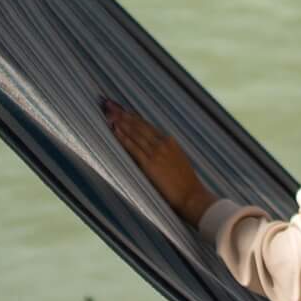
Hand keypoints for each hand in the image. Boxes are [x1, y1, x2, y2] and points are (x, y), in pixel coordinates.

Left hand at [105, 101, 214, 220]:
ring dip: (120, 122)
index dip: (133, 116)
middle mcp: (162, 143)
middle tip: (110, 105)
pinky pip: (133, 148)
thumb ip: (167, 152)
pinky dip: (123, 137)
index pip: (147, 125)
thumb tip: (154, 148)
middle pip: (139, 125)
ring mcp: (156, 153)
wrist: (191, 195)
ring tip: (109, 112)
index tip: (122, 109)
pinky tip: (114, 130)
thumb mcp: (178, 160)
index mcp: (170, 141)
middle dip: (123, 114)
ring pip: (134, 133)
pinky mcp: (149, 164)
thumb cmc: (186, 182)